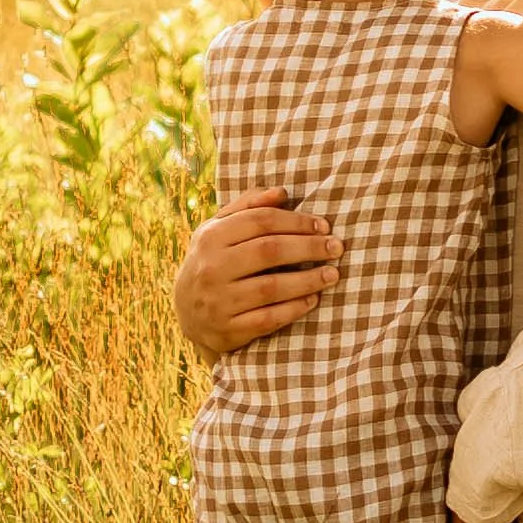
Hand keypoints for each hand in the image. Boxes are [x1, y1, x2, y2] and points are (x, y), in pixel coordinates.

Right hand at [173, 188, 340, 355]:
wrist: (186, 313)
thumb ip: (248, 206)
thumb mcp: (218, 230)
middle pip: (269, 251)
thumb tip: (282, 192)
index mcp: (210, 237)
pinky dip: (294, 309)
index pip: (261, 220)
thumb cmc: (212, 261)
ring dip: (308, 280)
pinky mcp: (228, 331)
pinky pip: (268, 319)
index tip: (324, 226)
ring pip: (271, 287)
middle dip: (309, 247)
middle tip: (336, 247)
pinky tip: (313, 300)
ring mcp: (219, 301)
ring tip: (332, 274)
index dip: (297, 221)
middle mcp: (212, 268)